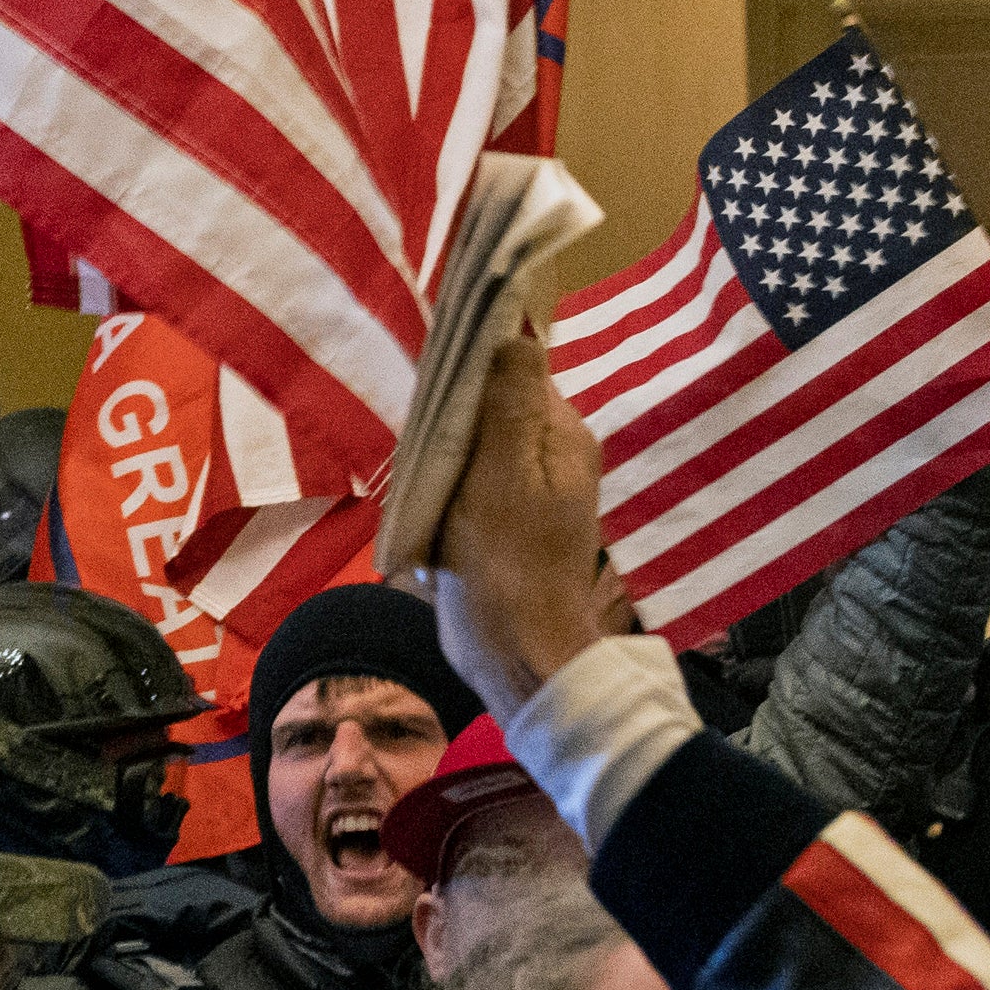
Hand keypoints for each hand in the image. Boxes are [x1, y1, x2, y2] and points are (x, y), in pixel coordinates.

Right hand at [415, 324, 623, 707]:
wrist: (518, 655)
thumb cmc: (508, 565)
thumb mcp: (503, 475)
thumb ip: (508, 404)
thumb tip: (511, 334)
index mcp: (564, 434)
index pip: (515, 369)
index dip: (471, 370)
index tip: (433, 392)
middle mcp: (557, 451)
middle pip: (495, 401)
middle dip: (455, 414)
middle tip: (425, 445)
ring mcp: (534, 485)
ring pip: (479, 439)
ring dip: (447, 450)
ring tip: (426, 476)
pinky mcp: (509, 516)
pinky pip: (474, 475)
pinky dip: (449, 481)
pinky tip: (431, 501)